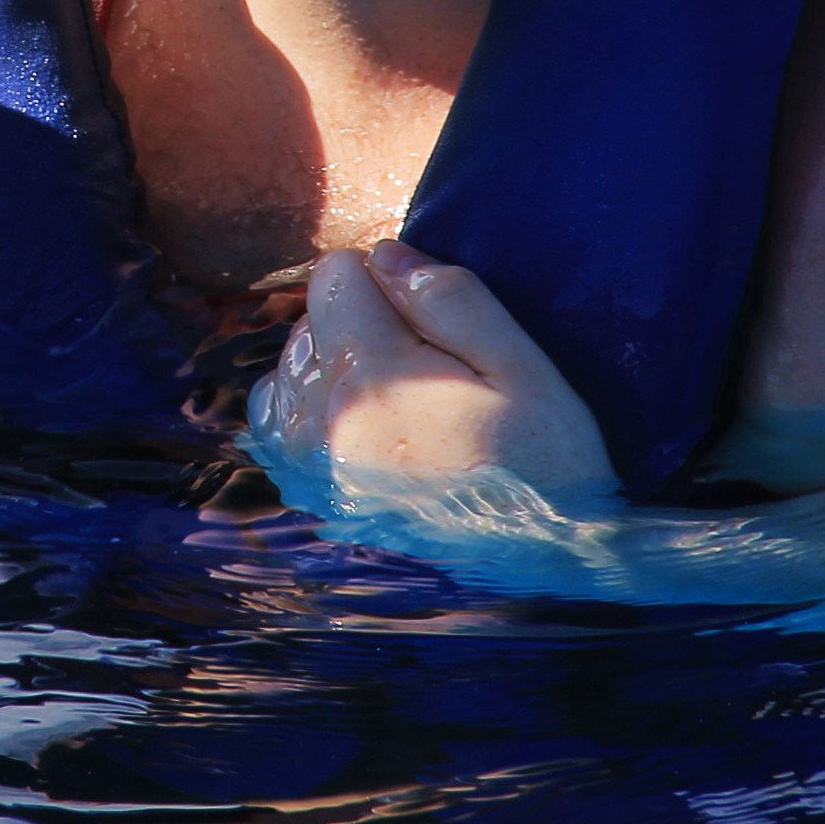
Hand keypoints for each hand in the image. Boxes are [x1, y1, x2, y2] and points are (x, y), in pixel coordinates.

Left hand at [248, 238, 616, 505]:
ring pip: (291, 366)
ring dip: (334, 366)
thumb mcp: (522, 368)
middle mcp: (321, 417)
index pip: (334, 275)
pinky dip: (310, 407)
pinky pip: (279, 419)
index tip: (430, 318)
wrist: (543, 567)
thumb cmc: (545, 463)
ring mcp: (307, 461)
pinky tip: (363, 422)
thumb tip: (385, 256)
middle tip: (428, 369)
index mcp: (371, 377)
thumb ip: (451, 299)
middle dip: (360, 323)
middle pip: (311, 319)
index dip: (386, 280)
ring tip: (400, 398)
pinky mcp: (308, 492)